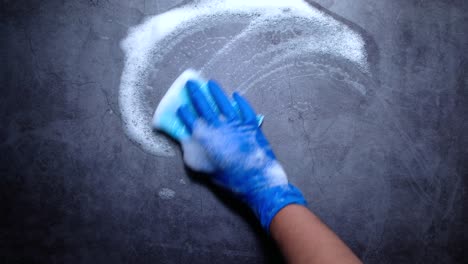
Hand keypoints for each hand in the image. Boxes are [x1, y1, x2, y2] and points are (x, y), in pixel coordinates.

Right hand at [177, 80, 305, 230]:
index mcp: (204, 136)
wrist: (256, 180)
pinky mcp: (251, 125)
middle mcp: (218, 125)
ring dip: (216, 92)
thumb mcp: (202, 168)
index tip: (181, 106)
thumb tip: (186, 140)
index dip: (184, 112)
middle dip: (195, 93)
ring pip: (223, 102)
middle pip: (204, 105)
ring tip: (210, 83)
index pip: (190, 119)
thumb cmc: (228, 177)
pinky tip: (235, 96)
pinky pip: (244, 108)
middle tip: (191, 83)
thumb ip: (191, 152)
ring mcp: (236, 123)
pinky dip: (239, 101)